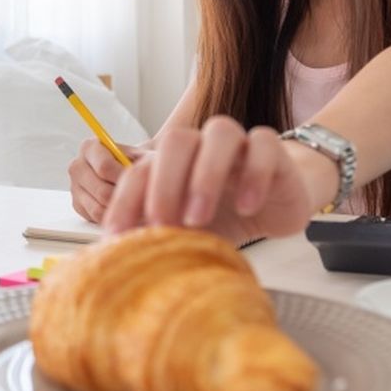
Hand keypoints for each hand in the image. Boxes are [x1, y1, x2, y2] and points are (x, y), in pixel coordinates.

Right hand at [68, 139, 145, 222]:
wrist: (131, 172)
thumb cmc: (139, 162)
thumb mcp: (144, 156)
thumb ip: (142, 162)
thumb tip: (141, 178)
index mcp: (90, 148)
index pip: (104, 167)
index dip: (124, 179)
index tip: (139, 183)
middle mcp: (77, 166)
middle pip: (102, 191)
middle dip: (124, 197)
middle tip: (139, 198)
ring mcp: (74, 187)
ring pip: (98, 208)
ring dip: (119, 210)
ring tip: (134, 204)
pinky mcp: (77, 205)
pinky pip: (95, 218)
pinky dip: (111, 217)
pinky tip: (123, 209)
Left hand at [102, 116, 338, 242]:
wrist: (273, 209)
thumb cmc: (224, 219)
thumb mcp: (186, 233)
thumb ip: (156, 237)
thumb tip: (116, 257)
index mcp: (173, 163)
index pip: (139, 170)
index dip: (125, 200)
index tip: (118, 234)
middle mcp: (202, 146)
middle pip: (177, 141)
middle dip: (164, 183)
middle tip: (163, 222)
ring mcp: (238, 145)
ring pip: (220, 133)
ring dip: (205, 174)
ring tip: (199, 217)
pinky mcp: (273, 151)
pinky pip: (263, 144)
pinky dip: (254, 173)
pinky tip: (248, 207)